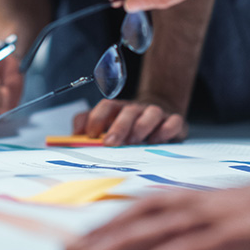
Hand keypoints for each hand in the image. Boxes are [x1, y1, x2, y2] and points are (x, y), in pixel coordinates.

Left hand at [66, 180, 249, 249]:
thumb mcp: (233, 207)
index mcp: (200, 198)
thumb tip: (166, 237)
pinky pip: (210, 246)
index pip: (143, 207)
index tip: (82, 237)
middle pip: (143, 217)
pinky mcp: (249, 237)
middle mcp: (204, 204)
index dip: (109, 221)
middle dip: (103, 235)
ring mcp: (224, 219)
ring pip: (164, 230)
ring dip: (125, 244)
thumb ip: (199, 218)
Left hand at [71, 98, 186, 145]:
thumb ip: (87, 126)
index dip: (96, 118)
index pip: (106, 106)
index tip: (90, 135)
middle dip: (118, 127)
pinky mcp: (174, 121)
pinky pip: (173, 122)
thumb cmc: (128, 125)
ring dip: (141, 127)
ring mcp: (156, 113)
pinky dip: (165, 130)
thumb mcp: (107, 125)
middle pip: (127, 111)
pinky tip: (157, 140)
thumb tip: (74, 136)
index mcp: (118, 109)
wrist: (160, 117)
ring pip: (151, 113)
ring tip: (134, 142)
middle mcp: (136, 109)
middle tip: (110, 143)